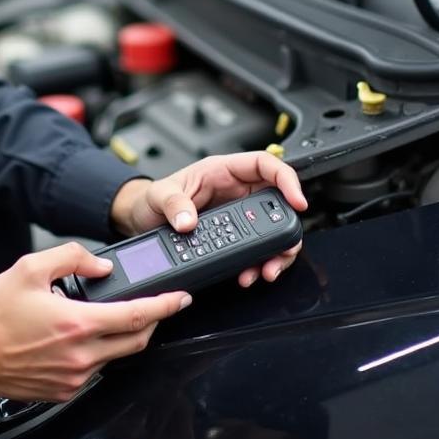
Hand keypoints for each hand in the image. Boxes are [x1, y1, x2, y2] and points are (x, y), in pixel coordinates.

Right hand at [0, 242, 190, 402]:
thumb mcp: (29, 268)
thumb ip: (71, 258)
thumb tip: (100, 265)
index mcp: (77, 324)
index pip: (137, 316)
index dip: (165, 306)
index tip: (181, 299)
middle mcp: (81, 356)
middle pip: (136, 341)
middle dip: (151, 322)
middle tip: (153, 305)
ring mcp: (73, 377)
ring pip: (115, 357)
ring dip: (121, 336)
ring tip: (102, 316)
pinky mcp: (63, 390)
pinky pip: (94, 370)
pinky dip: (97, 351)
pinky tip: (78, 337)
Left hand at [109, 151, 307, 287]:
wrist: (142, 220)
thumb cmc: (152, 198)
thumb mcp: (158, 195)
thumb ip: (173, 204)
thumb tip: (188, 221)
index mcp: (223, 171)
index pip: (266, 165)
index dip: (287, 180)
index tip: (297, 200)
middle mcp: (236, 192)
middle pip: (277, 204)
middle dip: (285, 230)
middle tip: (281, 251)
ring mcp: (237, 216)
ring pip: (271, 232)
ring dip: (274, 253)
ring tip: (264, 270)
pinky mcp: (233, 238)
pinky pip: (255, 250)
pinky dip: (258, 264)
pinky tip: (249, 274)